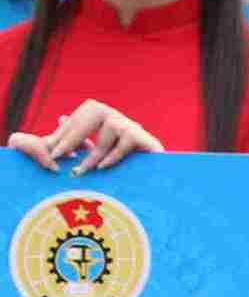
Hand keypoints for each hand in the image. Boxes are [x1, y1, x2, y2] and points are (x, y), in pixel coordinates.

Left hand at [9, 100, 162, 172]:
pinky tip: (102, 168)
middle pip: (94, 111)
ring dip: (93, 152)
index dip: (66, 131)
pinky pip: (126, 142)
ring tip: (81, 171)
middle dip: (73, 134)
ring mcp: (134, 127)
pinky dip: (112, 156)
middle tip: (56, 155)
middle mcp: (120, 119)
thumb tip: (61, 117)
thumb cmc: (117, 169)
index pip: (84, 113)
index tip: (50, 151)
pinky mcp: (148, 141)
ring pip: (111, 127)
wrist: (151, 184)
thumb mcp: (92, 153)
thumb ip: (76, 138)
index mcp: (106, 118)